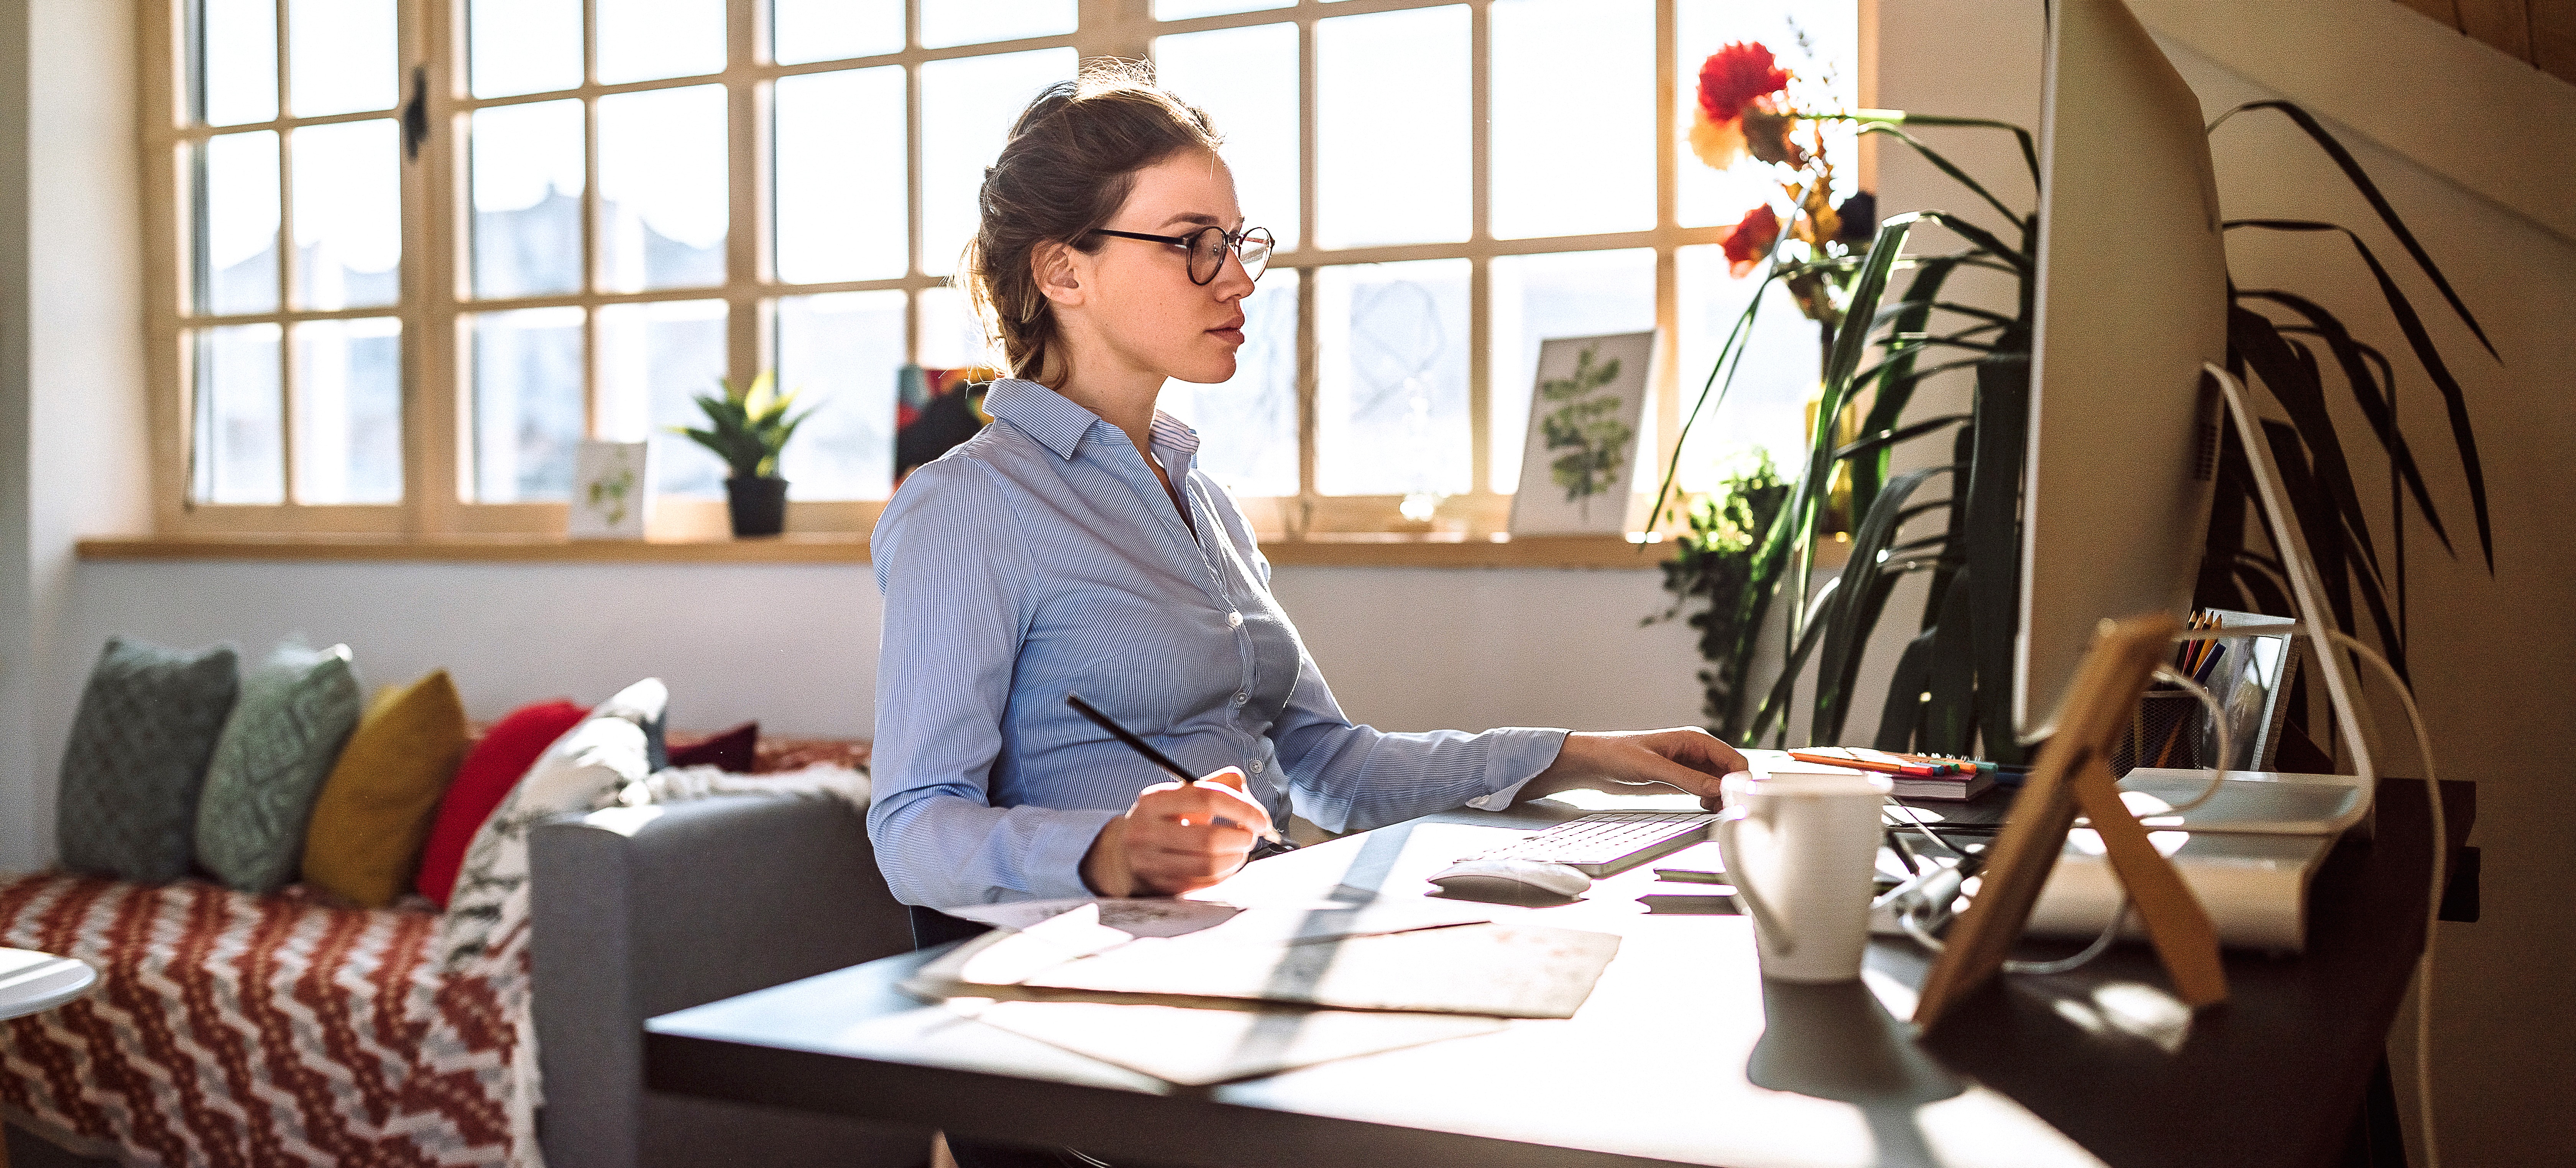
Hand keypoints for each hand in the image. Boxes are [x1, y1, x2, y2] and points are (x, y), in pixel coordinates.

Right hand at [1081, 767, 1275, 897]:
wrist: (1122, 853)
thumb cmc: (1162, 820)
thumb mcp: (1180, 794)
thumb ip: (1215, 784)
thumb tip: (1245, 788)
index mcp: (1153, 800)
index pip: (1207, 799)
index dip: (1242, 808)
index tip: (1262, 818)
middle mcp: (1147, 831)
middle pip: (1210, 837)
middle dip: (1242, 837)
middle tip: (1252, 834)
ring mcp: (1151, 863)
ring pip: (1209, 864)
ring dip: (1237, 857)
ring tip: (1241, 848)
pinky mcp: (1161, 886)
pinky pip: (1205, 883)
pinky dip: (1226, 873)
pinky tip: (1228, 863)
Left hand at [1519, 728, 1749, 809]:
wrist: (1592, 764)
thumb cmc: (1616, 754)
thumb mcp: (1652, 767)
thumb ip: (1686, 778)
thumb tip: (1717, 788)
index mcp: (1693, 740)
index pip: (1733, 759)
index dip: (1740, 780)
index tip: (1737, 800)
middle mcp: (1696, 752)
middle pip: (1730, 773)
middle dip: (1733, 790)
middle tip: (1726, 810)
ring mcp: (1689, 768)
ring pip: (1720, 784)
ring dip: (1722, 797)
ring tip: (1714, 810)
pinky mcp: (1680, 781)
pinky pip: (1706, 791)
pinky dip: (1710, 800)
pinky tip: (1703, 807)